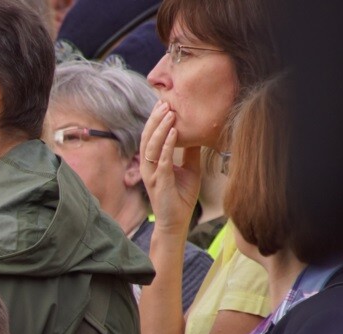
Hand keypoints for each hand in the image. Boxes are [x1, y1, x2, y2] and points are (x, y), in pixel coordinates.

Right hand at [139, 100, 201, 237]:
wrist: (176, 222)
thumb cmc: (180, 197)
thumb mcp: (190, 169)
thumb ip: (189, 153)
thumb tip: (195, 134)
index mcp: (152, 163)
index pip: (151, 137)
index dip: (156, 120)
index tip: (165, 104)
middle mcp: (147, 167)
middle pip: (147, 137)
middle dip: (155, 119)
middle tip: (164, 102)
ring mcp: (151, 174)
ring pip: (151, 146)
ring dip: (160, 128)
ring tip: (169, 114)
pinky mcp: (159, 182)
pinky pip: (161, 160)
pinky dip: (167, 145)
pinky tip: (174, 132)